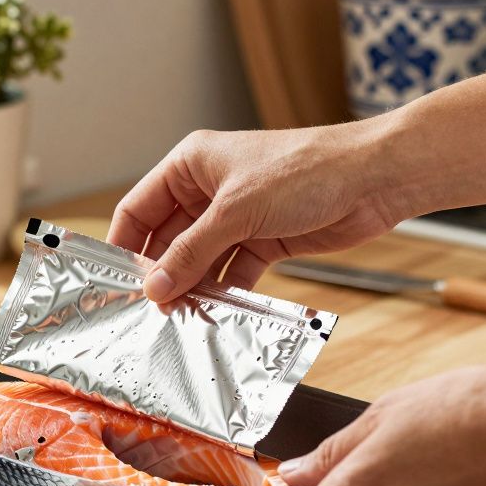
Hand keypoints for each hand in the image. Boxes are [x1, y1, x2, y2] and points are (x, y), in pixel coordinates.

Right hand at [107, 122, 406, 301]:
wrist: (373, 179)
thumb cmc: (305, 171)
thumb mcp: (237, 212)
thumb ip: (191, 252)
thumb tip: (154, 287)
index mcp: (190, 165)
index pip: (139, 208)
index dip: (123, 245)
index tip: (112, 283)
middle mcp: (208, 190)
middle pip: (167, 239)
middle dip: (159, 273)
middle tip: (147, 311)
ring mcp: (236, 217)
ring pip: (198, 260)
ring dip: (191, 287)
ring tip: (178, 320)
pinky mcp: (263, 240)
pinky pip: (230, 272)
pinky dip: (223, 292)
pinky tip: (215, 314)